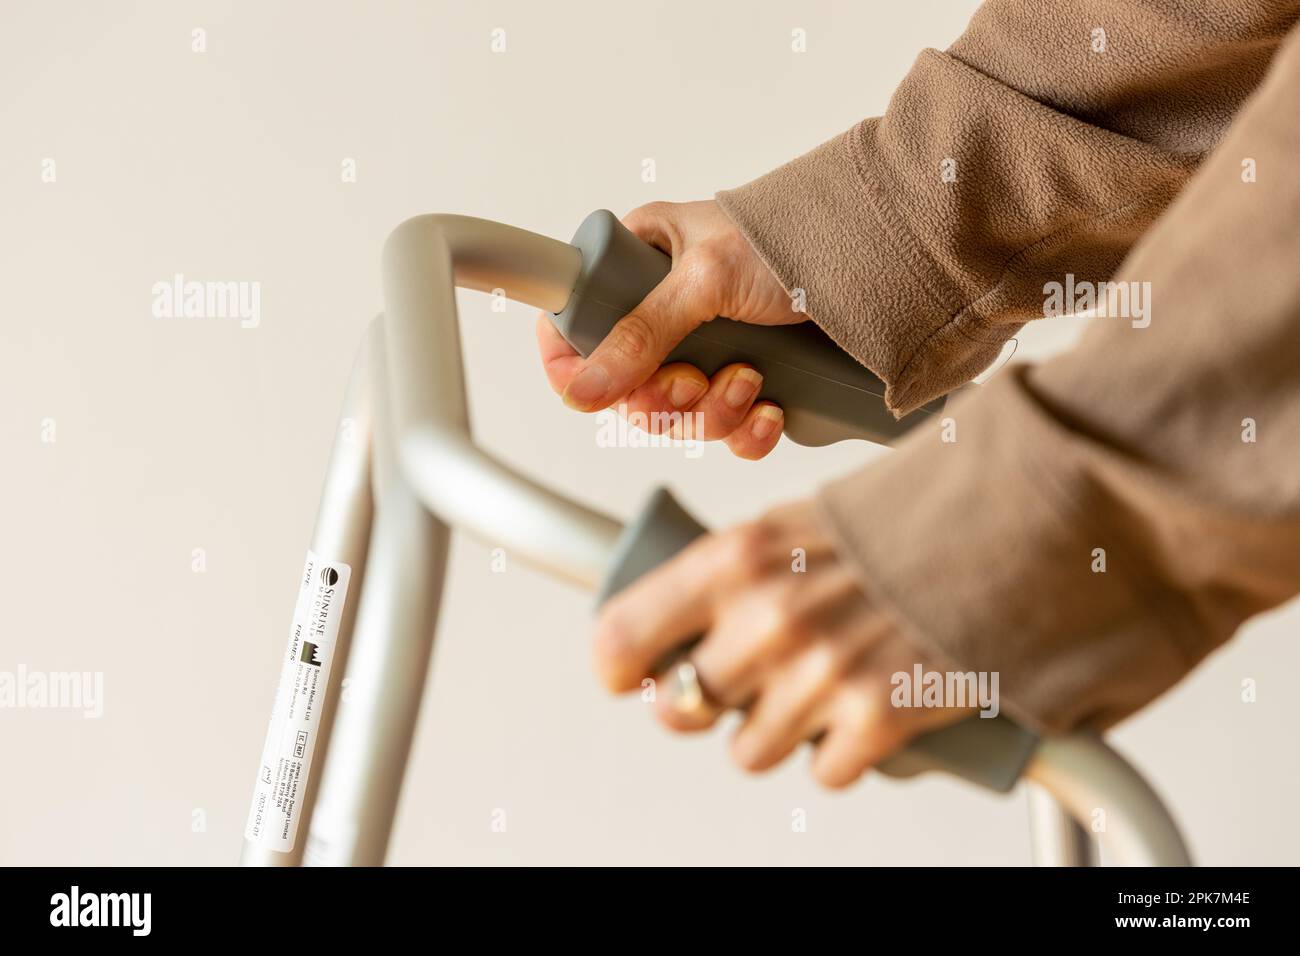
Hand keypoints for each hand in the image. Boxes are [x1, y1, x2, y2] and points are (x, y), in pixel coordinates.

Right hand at [536, 199, 800, 459]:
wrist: (884, 259)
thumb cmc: (795, 237)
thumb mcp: (706, 279)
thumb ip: (641, 333)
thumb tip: (582, 389)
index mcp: (640, 263)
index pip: (574, 322)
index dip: (574, 365)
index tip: (590, 391)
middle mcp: (667, 309)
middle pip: (627, 388)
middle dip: (664, 399)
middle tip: (694, 380)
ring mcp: (709, 349)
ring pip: (678, 417)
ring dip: (712, 414)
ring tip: (750, 382)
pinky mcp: (750, 381)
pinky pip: (728, 432)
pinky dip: (747, 431)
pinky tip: (771, 409)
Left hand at [592, 500, 969, 787]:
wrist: (1009, 527)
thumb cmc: (897, 522)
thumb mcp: (792, 523)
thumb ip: (735, 577)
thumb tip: (686, 628)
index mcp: (734, 559)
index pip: (621, 636)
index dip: (620, 666)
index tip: (631, 675)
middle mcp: (766, 620)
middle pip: (680, 710)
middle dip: (704, 703)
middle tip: (744, 679)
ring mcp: (819, 676)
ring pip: (748, 752)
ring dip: (777, 731)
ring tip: (818, 685)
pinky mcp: (876, 721)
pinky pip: (823, 772)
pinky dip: (843, 751)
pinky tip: (867, 704)